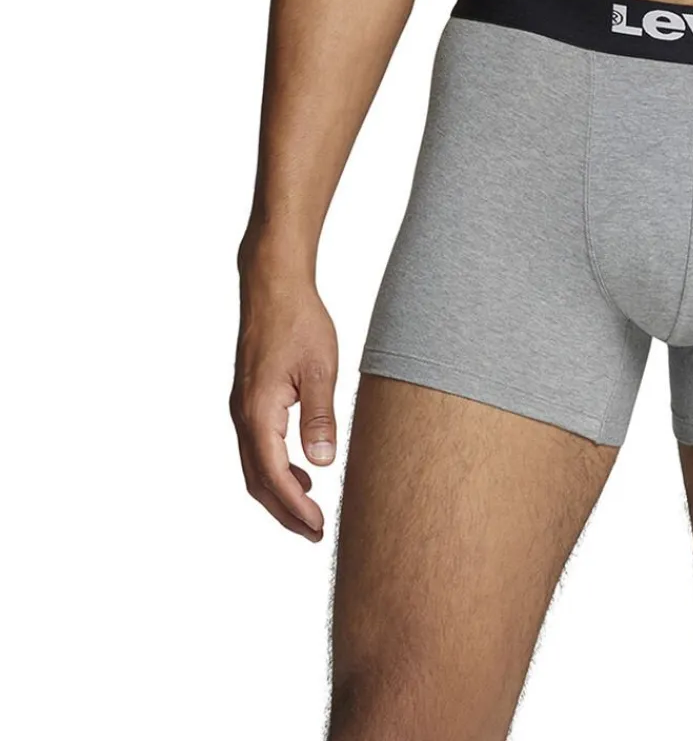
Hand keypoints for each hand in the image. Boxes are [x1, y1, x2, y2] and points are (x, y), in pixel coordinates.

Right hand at [230, 248, 338, 537]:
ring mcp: (242, 408)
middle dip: (284, 512)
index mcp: (258, 412)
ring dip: (278, 493)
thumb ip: (319, 417)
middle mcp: (243, 415)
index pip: (274, 475)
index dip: (295, 507)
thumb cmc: (298, 321)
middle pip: (258, 481)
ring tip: (309, 511)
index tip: (318, 527)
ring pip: (254, 466)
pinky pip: (256, 447)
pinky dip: (274, 468)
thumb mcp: (320, 369)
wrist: (272, 286)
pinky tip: (301, 470)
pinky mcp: (248, 399)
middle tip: (314, 533)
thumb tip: (322, 464)